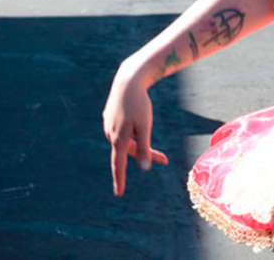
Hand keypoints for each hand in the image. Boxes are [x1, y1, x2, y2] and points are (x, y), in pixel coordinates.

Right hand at [103, 67, 168, 196]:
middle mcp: (111, 134)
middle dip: (146, 155)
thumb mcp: (145, 126)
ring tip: (148, 125)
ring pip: (126, 140)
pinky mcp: (110, 116)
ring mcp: (109, 125)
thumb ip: (145, 147)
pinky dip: (132, 130)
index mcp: (119, 139)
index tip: (119, 194)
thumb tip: (144, 167)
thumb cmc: (139, 103)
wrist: (128, 80)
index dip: (120, 179)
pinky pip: (122, 129)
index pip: (119, 164)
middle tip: (164, 160)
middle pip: (129, 151)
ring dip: (139, 142)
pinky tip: (135, 118)